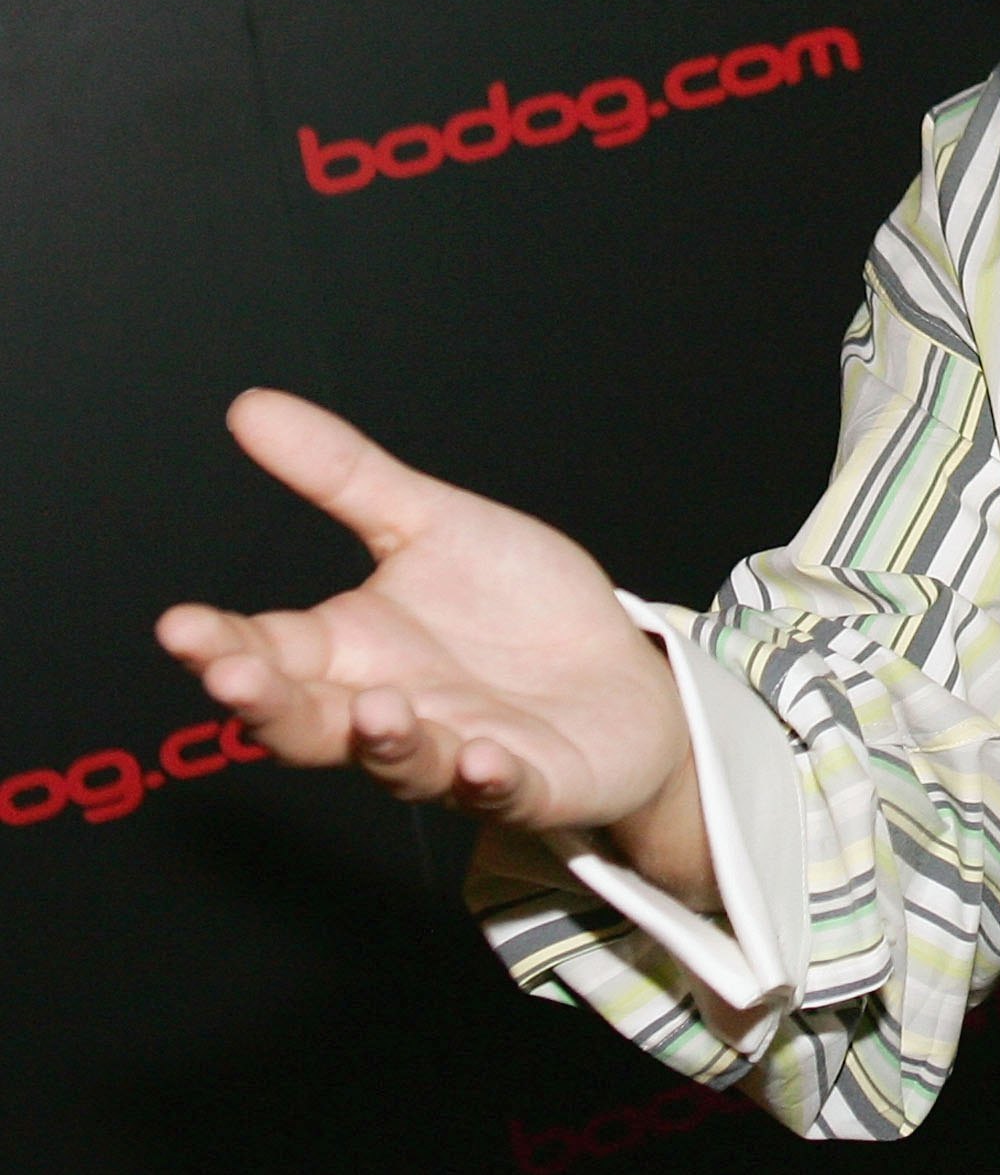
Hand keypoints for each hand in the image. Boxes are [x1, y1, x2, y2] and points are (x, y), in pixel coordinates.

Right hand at [156, 391, 711, 895]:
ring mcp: (457, 755)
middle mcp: (392, 711)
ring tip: (378, 707)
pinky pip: (504, 790)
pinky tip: (483, 758)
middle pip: (310, 724)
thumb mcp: (433, 525)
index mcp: (354, 651)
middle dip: (270, 705)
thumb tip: (250, 407)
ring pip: (403, 764)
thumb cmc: (514, 608)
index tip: (181, 626)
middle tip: (235, 676)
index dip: (223, 644)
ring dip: (386, 740)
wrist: (618, 674)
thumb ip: (344, 476)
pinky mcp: (532, 782)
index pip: (270, 652)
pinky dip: (490, 779)